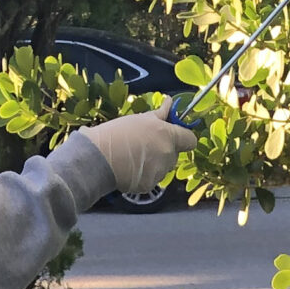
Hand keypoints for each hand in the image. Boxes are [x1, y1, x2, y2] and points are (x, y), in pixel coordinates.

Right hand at [81, 104, 198, 195]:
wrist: (99, 157)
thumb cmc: (118, 133)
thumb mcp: (140, 119)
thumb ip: (159, 114)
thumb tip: (170, 103)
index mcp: (167, 136)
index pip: (190, 139)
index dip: (183, 137)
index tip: (174, 135)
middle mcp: (167, 155)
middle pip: (174, 154)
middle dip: (164, 150)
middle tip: (145, 144)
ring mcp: (160, 172)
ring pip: (163, 167)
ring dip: (154, 163)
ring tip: (134, 156)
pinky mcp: (150, 185)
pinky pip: (152, 179)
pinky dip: (144, 174)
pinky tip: (130, 168)